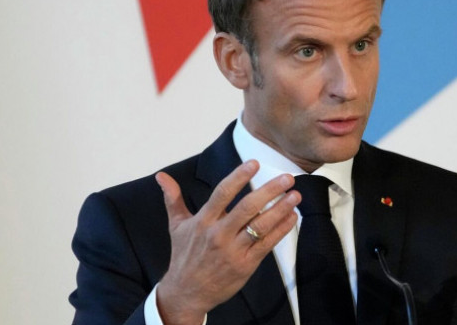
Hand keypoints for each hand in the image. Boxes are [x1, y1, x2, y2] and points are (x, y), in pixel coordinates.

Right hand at [154, 160, 299, 324]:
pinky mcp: (246, 264)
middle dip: (270, 191)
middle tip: (287, 178)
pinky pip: (267, 244)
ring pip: (261, 226)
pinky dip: (282, 229)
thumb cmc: (184, 256)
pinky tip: (292, 217)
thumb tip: (161, 176)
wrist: (187, 292)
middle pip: (247, 207)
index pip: (223, 193)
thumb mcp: (177, 226)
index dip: (239, 176)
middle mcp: (218, 234)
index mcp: (203, 221)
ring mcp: (233, 250)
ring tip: (295, 196)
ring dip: (281, 209)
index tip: (254, 163)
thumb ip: (173, 198)